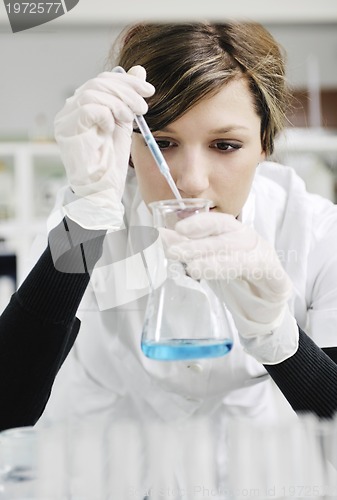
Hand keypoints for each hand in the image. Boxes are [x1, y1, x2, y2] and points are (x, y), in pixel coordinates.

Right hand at [54, 66, 154, 229]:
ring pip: (93, 92)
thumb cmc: (111, 161)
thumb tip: (138, 70)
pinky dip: (106, 114)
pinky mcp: (67, 130)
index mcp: (84, 106)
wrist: (103, 188)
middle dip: (126, 91)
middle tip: (143, 106)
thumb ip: (128, 98)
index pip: (103, 80)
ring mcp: (66, 119)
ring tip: (131, 118)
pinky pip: (88, 108)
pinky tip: (113, 127)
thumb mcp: (125, 123)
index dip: (128, 81)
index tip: (149, 91)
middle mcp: (71, 110)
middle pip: (98, 82)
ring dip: (119, 103)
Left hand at [162, 212, 298, 363]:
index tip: (178, 229)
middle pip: (224, 238)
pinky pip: (254, 270)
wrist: (268, 299)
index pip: (218, 222)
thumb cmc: (237, 274)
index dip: (199, 223)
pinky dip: (234, 271)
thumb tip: (161, 236)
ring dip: (213, 260)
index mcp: (235, 232)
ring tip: (191, 268)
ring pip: (238, 254)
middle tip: (173, 252)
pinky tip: (215, 275)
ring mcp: (263, 255)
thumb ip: (188, 248)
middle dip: (197, 245)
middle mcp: (249, 240)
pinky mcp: (274, 275)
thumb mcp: (210, 259)